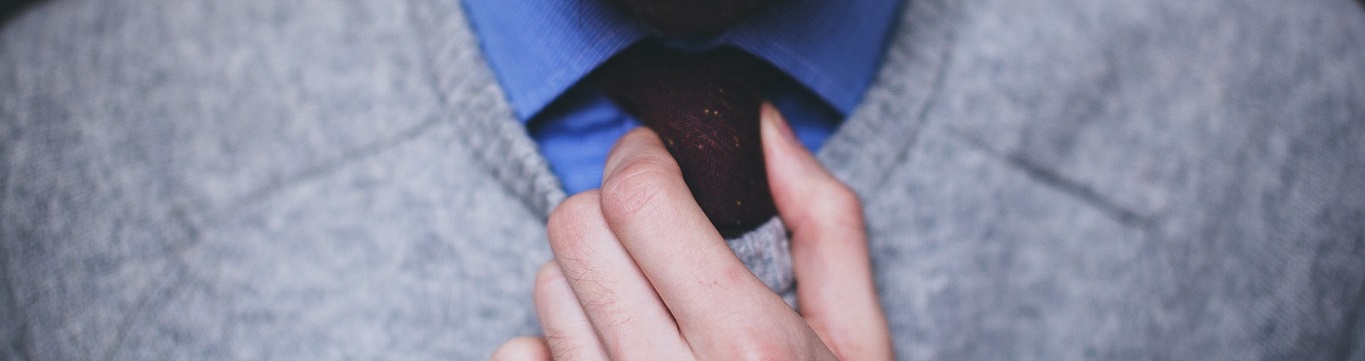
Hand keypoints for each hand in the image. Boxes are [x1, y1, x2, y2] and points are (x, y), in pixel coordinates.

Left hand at [493, 104, 891, 359]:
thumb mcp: (858, 338)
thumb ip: (823, 223)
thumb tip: (766, 128)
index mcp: (749, 345)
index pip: (637, 200)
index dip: (642, 158)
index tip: (659, 162)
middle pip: (576, 232)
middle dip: (612, 212)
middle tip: (653, 233)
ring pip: (546, 289)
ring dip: (590, 280)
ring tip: (647, 311)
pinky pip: (518, 358)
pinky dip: (552, 346)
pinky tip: (610, 358)